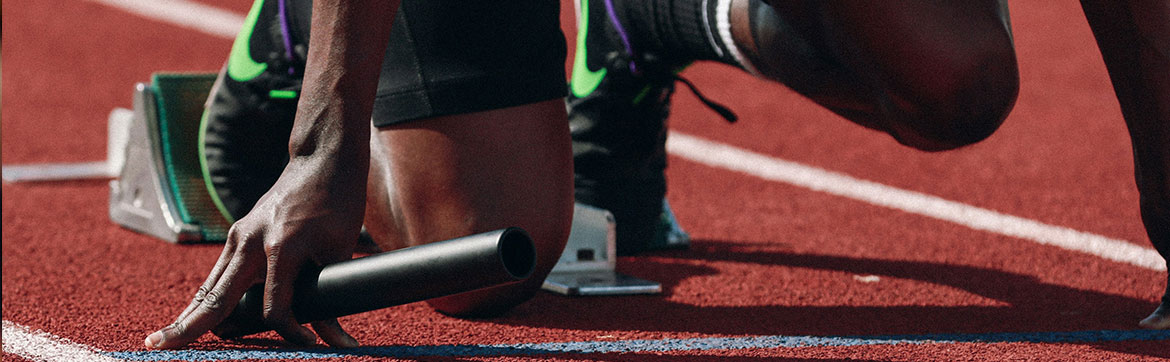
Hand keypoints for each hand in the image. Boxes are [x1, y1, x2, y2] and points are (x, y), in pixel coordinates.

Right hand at [145, 157, 366, 348]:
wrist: (321, 160)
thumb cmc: (337, 203)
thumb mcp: (340, 250)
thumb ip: (331, 294)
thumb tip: (333, 339)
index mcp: (281, 246)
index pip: (275, 308)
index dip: (291, 332)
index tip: (311, 344)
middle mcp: (251, 241)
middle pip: (217, 297)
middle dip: (190, 327)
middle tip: (157, 347)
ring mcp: (239, 235)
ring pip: (210, 286)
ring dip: (189, 314)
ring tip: (162, 340)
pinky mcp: (238, 234)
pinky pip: (218, 273)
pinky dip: (205, 297)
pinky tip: (191, 317)